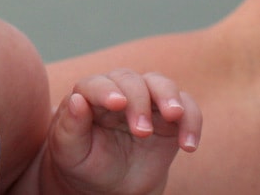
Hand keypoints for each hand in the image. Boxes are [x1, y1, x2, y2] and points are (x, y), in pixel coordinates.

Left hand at [46, 69, 200, 193]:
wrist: (111, 185)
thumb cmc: (84, 163)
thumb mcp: (70, 151)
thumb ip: (70, 126)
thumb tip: (76, 99)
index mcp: (88, 97)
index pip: (96, 84)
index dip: (105, 90)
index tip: (117, 104)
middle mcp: (118, 92)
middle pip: (130, 79)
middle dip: (139, 100)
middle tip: (141, 131)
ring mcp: (146, 102)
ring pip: (160, 83)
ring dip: (169, 97)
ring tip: (174, 116)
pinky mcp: (170, 119)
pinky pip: (187, 108)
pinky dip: (192, 120)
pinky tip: (189, 145)